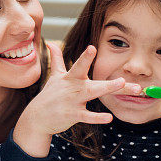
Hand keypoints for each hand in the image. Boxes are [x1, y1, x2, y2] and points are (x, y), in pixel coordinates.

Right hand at [13, 43, 140, 156]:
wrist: (37, 117)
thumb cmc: (50, 95)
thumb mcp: (54, 76)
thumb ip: (56, 59)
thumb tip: (50, 43)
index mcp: (71, 78)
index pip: (79, 65)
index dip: (86, 57)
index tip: (93, 47)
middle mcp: (73, 88)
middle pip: (94, 83)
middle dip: (108, 82)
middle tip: (123, 79)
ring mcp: (73, 101)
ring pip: (92, 94)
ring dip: (107, 89)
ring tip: (122, 84)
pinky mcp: (72, 115)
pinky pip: (87, 116)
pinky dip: (97, 118)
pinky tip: (109, 117)